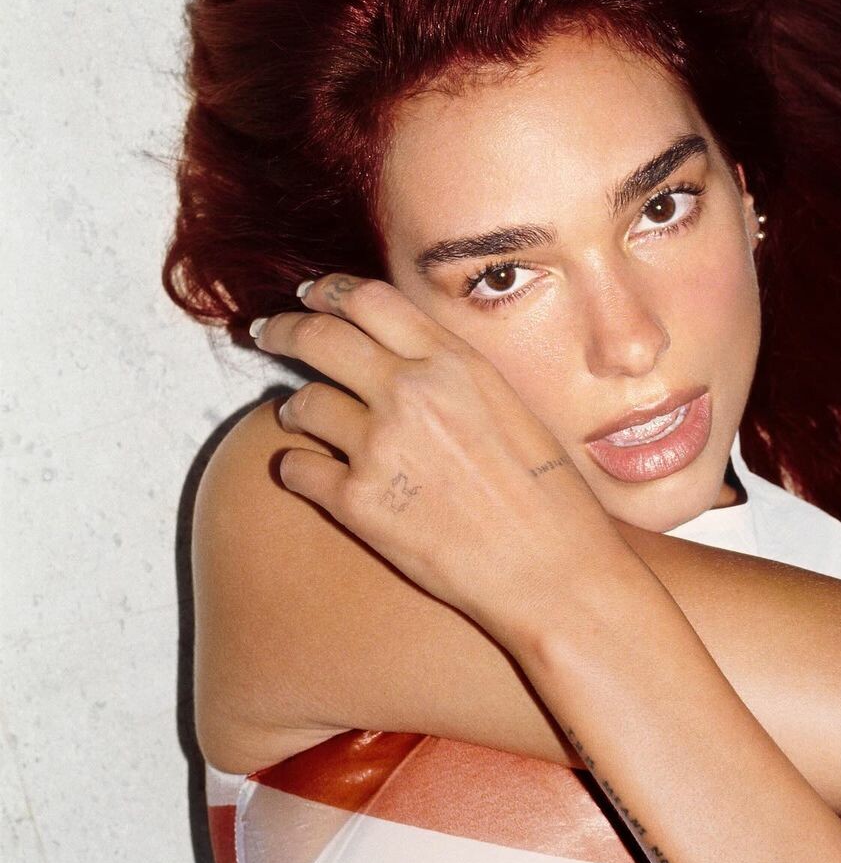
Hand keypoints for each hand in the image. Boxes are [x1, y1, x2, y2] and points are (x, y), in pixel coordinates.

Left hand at [250, 274, 633, 649]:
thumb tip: (405, 360)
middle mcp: (411, 393)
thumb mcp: (511, 407)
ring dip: (294, 410)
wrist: (551, 571)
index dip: (329, 291)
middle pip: (319, 337)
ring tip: (298, 419)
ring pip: (301, 404)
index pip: (370, 300)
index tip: (310, 295)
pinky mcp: (357, 503)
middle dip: (283, 329)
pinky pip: (296, 469)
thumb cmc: (548, 496)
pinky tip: (308, 474)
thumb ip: (454, 375)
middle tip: (267, 333)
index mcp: (454, 363)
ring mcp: (380, 446)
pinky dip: (296, 469)